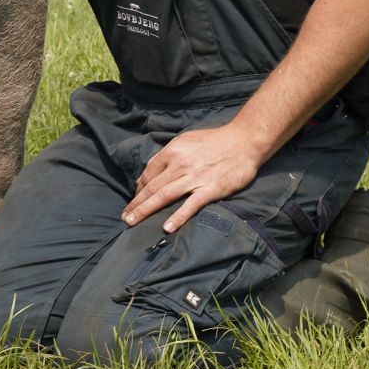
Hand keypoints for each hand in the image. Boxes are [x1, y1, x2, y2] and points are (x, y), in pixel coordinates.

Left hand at [122, 124, 268, 233]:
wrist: (244, 142)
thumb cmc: (214, 141)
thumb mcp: (186, 140)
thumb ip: (167, 155)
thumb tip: (150, 172)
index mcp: (173, 151)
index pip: (149, 172)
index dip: (139, 189)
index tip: (134, 201)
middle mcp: (180, 164)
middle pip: (152, 187)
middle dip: (136, 204)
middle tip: (125, 218)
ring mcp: (195, 178)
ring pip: (164, 196)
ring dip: (146, 210)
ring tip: (133, 222)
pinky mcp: (210, 189)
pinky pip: (190, 205)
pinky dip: (178, 216)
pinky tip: (167, 227)